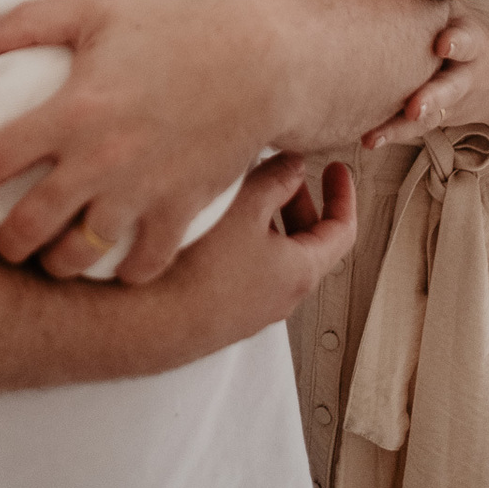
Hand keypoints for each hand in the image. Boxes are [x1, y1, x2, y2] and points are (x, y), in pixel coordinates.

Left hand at [0, 0, 288, 283]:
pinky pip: (142, 265)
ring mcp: (141, 190)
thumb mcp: (98, 11)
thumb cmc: (175, 30)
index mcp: (72, 110)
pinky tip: (117, 264)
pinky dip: (125, 273)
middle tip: (2, 243)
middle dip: (5, 244)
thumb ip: (32, 20)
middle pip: (28, 226)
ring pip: (77, 256)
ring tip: (52, 258)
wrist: (256, 60)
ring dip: (56, 264)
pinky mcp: (180, 209)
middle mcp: (99, 158)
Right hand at [140, 156, 356, 360]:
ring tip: (245, 191)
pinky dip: (247, 241)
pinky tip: (217, 223)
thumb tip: (295, 165)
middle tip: (286, 175)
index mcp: (301, 272)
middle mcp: (283, 297)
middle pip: (309, 243)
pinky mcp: (225, 313)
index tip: (338, 170)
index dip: (343, 195)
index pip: (342, 231)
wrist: (145, 322)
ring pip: (276, 256)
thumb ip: (276, 178)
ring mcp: (253, 309)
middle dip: (300, 202)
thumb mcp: (245, 206)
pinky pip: (249, 271)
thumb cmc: (198, 268)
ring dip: (270, 220)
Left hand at [361, 13, 488, 144]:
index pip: (467, 40)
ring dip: (403, 126)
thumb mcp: (456, 13)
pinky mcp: (436, 119)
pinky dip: (391, 134)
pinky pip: (413, 129)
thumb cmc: (462, 34)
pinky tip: (367, 140)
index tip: (443, 44)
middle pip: (451, 88)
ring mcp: (451, 102)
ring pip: (430, 116)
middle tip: (415, 106)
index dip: (457, 42)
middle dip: (434, 97)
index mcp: (470, 41)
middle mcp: (464, 75)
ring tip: (376, 135)